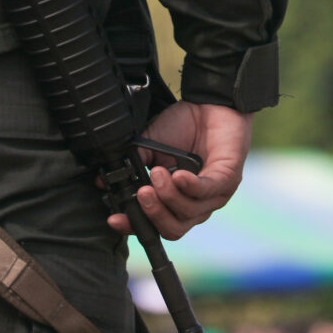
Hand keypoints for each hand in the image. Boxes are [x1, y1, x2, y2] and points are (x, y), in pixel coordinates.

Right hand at [107, 101, 252, 239]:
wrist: (210, 104)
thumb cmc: (184, 127)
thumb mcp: (151, 145)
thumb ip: (132, 164)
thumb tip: (104, 180)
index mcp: (175, 201)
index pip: (154, 225)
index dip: (134, 226)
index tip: (115, 218)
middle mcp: (194, 204)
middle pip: (172, 228)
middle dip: (154, 213)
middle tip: (142, 193)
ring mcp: (213, 196)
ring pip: (188, 212)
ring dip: (169, 195)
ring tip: (157, 173)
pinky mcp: (228, 180)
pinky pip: (207, 191)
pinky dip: (190, 186)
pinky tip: (178, 175)